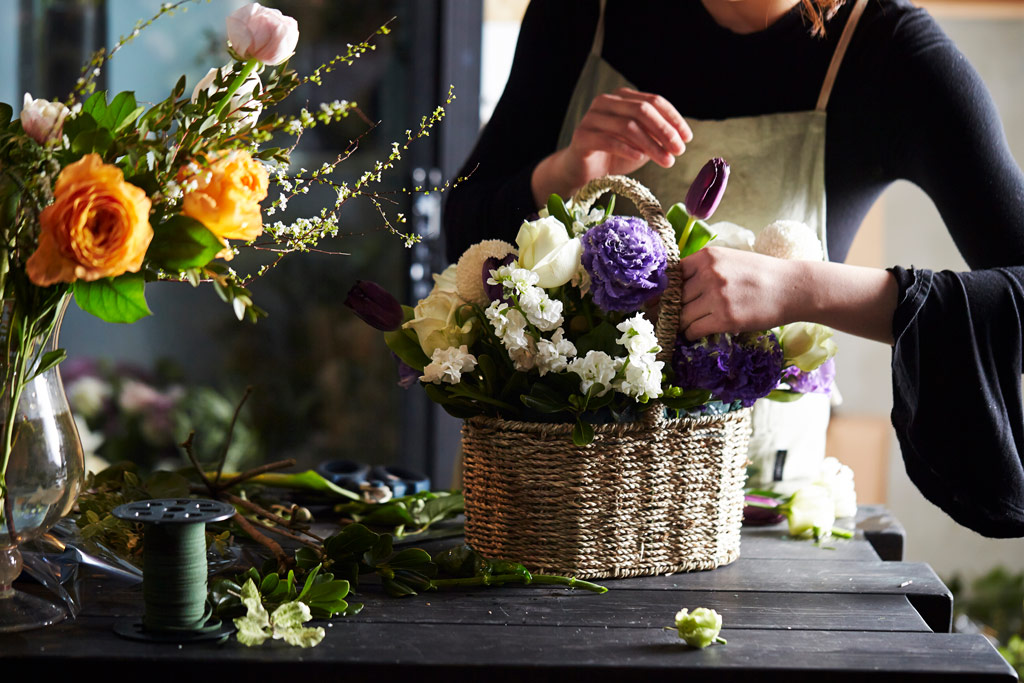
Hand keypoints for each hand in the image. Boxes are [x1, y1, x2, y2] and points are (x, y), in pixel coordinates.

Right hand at [531, 88, 691, 205]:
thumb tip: (680, 138)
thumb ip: (656, 136)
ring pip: (628, 126)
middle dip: (664, 131)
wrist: (583, 171)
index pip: (653, 101)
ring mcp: (592, 118)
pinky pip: (609, 140)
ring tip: (666, 161)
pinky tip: (640, 159)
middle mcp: (606, 102)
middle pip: (642, 110)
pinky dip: (628, 149)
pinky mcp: (582, 136)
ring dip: (651, 145)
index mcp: (622, 97)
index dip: (673, 118)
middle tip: (679, 150)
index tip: (687, 138)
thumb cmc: (615, 155)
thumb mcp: (641, 143)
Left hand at [677, 247, 898, 344]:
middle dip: (672, 310)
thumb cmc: (760, 274)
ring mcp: (717, 296)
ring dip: (682, 324)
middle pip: (674, 298)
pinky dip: (691, 334)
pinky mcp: (725, 318)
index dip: (666, 291)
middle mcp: (709, 274)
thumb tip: (673, 288)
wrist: (792, 288)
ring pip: (681, 316)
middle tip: (670, 318)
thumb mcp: (729, 260)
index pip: (672, 275)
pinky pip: (694, 330)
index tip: (660, 301)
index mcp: (707, 256)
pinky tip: (697, 333)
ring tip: (687, 326)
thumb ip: (703, 269)